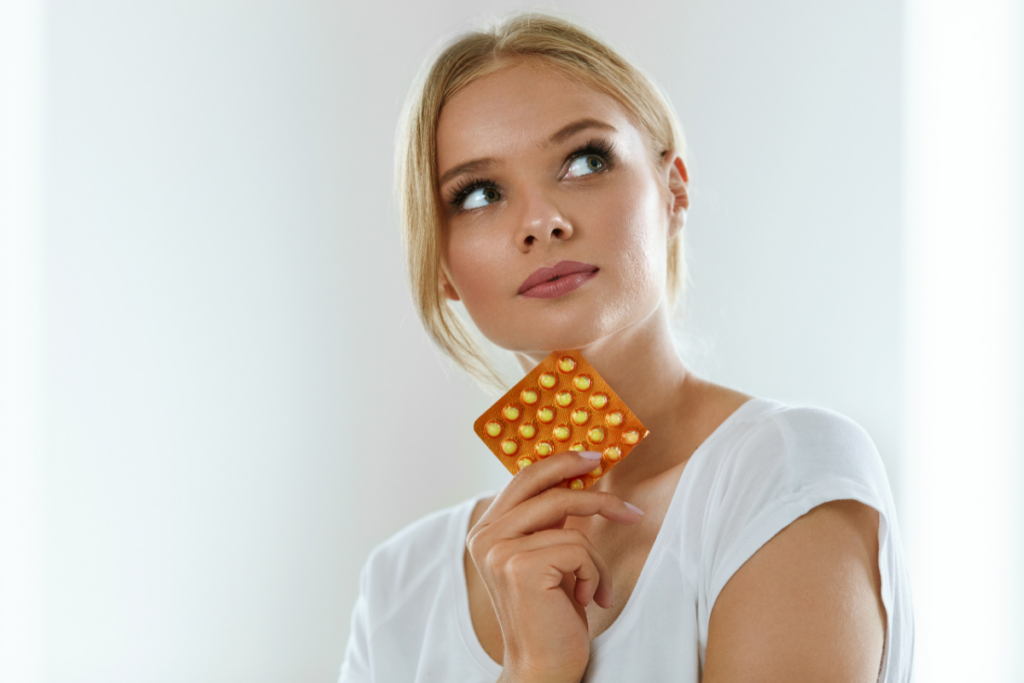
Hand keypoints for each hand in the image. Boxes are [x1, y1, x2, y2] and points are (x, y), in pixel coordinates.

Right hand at [467, 451, 643, 682]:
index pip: (524, 478)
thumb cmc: (550, 615)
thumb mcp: (546, 558)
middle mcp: (485, 536)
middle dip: (593, 492)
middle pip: (546, 488)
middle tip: (627, 507)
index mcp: (486, 530)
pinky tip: (586, 600)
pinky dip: (594, 575)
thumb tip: (575, 478)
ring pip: (570, 524)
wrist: (541, 667)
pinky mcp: (520, 567)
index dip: (560, 462)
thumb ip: (547, 521)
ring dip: (595, 559)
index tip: (593, 458)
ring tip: (596, 587)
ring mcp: (499, 550)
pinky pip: (578, 549)